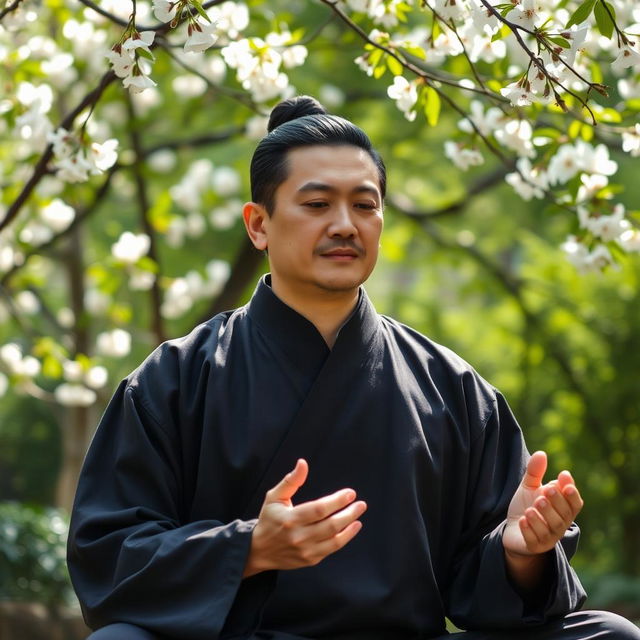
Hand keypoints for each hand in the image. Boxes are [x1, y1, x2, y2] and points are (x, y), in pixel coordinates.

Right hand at [243, 459, 366, 576]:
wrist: (259, 551)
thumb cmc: (269, 519)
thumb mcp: (274, 497)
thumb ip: (291, 480)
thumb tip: (303, 463)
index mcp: (290, 519)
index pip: (318, 509)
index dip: (336, 501)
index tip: (350, 493)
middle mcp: (299, 536)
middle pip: (330, 525)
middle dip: (348, 513)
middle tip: (361, 503)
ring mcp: (306, 550)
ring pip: (334, 539)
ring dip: (350, 525)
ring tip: (359, 513)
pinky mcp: (311, 559)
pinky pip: (332, 549)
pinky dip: (345, 538)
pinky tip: (353, 527)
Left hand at [503, 451, 583, 557]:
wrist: (512, 530)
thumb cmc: (527, 506)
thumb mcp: (529, 487)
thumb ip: (535, 473)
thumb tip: (541, 453)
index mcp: (563, 510)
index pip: (575, 503)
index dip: (572, 492)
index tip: (564, 476)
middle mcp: (560, 525)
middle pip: (565, 516)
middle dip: (557, 502)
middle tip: (547, 489)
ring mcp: (548, 538)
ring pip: (552, 529)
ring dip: (544, 515)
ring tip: (534, 505)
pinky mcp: (534, 546)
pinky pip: (535, 540)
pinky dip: (530, 529)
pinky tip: (523, 520)